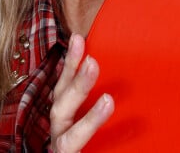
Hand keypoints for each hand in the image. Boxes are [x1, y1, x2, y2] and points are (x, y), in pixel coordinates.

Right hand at [49, 33, 114, 151]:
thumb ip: (99, 94)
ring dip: (88, 118)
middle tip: (93, 61)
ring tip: (109, 100)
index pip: (63, 85)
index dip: (70, 63)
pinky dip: (91, 138)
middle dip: (76, 83)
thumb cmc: (93, 141)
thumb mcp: (90, 114)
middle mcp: (59, 132)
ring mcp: (64, 150)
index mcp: (63, 115)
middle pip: (61, 105)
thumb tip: (120, 62)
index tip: (78, 37)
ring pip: (69, 137)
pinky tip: (108, 121)